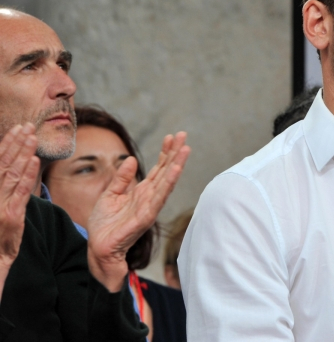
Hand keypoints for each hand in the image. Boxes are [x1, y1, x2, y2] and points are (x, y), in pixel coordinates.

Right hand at [0, 124, 39, 297]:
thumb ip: (5, 185)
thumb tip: (14, 165)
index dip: (6, 144)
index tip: (16, 129)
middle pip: (3, 163)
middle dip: (16, 143)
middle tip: (27, 125)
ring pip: (12, 174)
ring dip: (23, 153)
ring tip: (32, 136)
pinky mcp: (11, 216)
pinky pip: (20, 192)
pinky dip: (28, 175)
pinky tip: (34, 161)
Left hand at [87, 132, 189, 291]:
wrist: (98, 248)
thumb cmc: (105, 225)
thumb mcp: (109, 194)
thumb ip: (121, 178)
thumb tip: (130, 159)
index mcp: (142, 191)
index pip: (158, 168)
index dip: (165, 152)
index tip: (172, 136)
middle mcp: (150, 197)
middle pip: (166, 171)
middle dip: (175, 153)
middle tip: (184, 135)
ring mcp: (150, 206)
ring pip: (167, 182)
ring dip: (177, 165)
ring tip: (185, 149)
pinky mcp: (146, 217)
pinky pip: (159, 198)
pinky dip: (168, 183)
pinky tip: (175, 170)